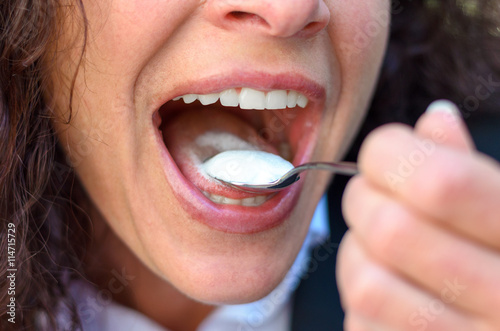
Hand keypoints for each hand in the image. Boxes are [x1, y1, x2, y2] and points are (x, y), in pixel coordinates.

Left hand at [338, 100, 499, 330]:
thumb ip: (472, 165)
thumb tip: (433, 117)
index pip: (438, 183)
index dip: (388, 154)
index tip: (384, 152)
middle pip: (389, 231)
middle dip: (362, 199)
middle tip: (372, 195)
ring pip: (365, 283)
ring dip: (356, 253)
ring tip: (378, 246)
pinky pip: (362, 322)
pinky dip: (363, 297)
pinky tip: (390, 289)